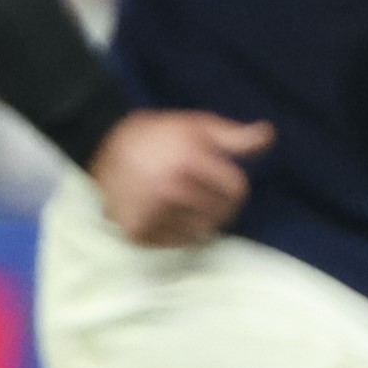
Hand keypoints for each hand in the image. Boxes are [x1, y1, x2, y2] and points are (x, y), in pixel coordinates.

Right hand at [91, 110, 270, 245]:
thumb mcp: (195, 125)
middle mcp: (171, 187)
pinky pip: (178, 243)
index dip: (234, 186)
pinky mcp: (138, 231)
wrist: (98, 146)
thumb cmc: (156, 134)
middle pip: (222, 213)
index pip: (236, 189)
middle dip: (219, 204)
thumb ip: (234, 135)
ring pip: (202, 231)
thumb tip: (269, 133)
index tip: (222, 180)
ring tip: (182, 202)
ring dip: (200, 220)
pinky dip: (178, 232)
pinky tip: (165, 214)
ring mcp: (153, 211)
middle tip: (201, 192)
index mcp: (189, 158)